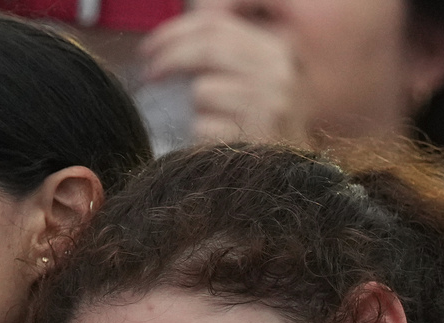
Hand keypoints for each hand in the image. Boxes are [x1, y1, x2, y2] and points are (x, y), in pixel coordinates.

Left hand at [140, 9, 311, 145]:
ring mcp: (268, 107)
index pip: (216, 25)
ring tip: (211, 122)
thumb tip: (173, 38)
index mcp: (278, 51)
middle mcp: (278, 74)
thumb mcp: (260, 79)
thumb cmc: (267, 127)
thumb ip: (225, 53)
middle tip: (149, 74)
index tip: (149, 48)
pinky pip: (203, 127)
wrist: (295, 176)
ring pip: (203, 90)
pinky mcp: (253, 139)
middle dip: (168, 59)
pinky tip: (216, 144)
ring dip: (194, 108)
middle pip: (207, 49)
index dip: (174, 32)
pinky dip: (200, 136)